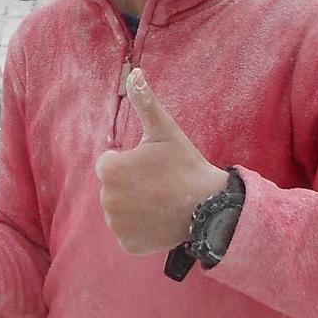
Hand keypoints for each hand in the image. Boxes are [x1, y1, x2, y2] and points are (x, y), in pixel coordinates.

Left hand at [95, 69, 226, 255]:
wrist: (209, 206)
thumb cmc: (186, 165)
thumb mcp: (165, 131)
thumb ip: (145, 102)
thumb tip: (134, 72)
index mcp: (111, 170)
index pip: (109, 163)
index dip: (130, 161)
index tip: (152, 166)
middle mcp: (107, 200)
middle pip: (112, 187)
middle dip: (130, 184)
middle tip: (158, 183)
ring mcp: (117, 225)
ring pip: (118, 209)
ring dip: (133, 205)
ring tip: (159, 200)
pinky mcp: (128, 244)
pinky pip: (126, 231)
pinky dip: (139, 227)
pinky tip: (158, 218)